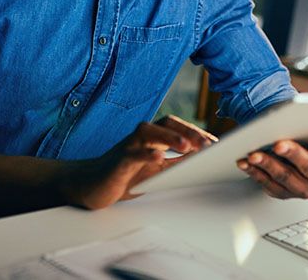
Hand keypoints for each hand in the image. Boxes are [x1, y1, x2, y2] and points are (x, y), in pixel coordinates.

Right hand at [62, 117, 216, 209]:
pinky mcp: (117, 161)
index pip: (178, 127)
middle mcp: (141, 136)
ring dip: (169, 137)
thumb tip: (203, 159)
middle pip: (166, 123)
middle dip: (188, 131)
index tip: (216, 142)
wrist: (91, 185)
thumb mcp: (157, 169)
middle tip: (207, 144)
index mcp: (152, 137)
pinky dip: (145, 154)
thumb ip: (176, 162)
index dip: (197, 132)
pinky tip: (158, 158)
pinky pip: (132, 154)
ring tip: (186, 146)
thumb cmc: (126, 175)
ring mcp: (128, 146)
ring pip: (149, 132)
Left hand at [236, 125, 307, 199]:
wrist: (302, 160)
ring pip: (285, 177)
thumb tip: (300, 119)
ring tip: (254, 154)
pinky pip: (268, 184)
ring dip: (267, 164)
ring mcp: (304, 189)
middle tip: (279, 144)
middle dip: (293, 154)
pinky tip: (246, 163)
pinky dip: (255, 172)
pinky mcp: (285, 194)